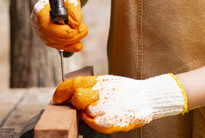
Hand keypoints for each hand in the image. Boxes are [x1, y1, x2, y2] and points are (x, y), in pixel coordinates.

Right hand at [31, 0, 87, 51]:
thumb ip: (74, 9)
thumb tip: (76, 24)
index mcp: (40, 12)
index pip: (53, 28)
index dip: (69, 29)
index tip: (81, 24)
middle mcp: (37, 25)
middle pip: (55, 37)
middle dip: (73, 35)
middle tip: (85, 28)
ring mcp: (41, 33)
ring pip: (57, 44)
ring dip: (73, 41)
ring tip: (82, 31)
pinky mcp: (47, 38)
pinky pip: (58, 47)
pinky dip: (70, 47)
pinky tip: (79, 45)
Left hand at [53, 74, 186, 133]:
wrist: (147, 97)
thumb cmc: (124, 91)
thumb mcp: (106, 83)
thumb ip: (89, 86)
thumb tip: (71, 92)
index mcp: (98, 81)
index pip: (73, 84)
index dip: (62, 91)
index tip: (57, 97)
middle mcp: (100, 92)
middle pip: (77, 98)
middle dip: (76, 103)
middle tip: (83, 105)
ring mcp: (106, 107)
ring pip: (85, 113)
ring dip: (89, 114)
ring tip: (102, 110)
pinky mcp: (112, 120)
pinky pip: (95, 123)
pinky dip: (97, 122)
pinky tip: (105, 117)